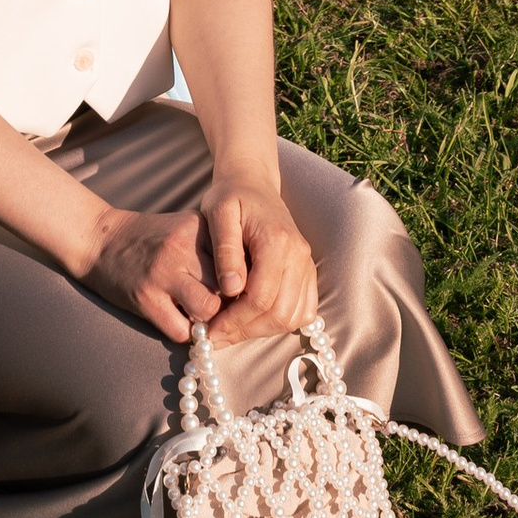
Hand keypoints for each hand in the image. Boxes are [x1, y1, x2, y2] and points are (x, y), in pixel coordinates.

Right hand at [85, 206, 224, 344]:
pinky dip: (184, 332)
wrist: (100, 241)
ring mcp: (162, 273)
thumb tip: (247, 285)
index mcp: (196, 226)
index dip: (238, 279)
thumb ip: (214, 249)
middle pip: (226, 286)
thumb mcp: (185, 229)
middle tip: (217, 304)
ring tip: (196, 312)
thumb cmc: (151, 239)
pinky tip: (176, 318)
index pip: (237, 261)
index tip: (236, 288)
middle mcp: (181, 247)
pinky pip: (182, 331)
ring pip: (208, 309)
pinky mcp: (146, 299)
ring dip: (206, 318)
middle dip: (225, 301)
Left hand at [201, 178, 318, 344]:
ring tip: (231, 329)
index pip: (261, 296)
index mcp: (277, 241)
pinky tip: (253, 320)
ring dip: (261, 330)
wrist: (253, 182)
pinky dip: (280, 323)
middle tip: (217, 336)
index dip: (235, 320)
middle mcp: (299, 255)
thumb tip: (231, 289)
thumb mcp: (219, 214)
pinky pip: (303, 311)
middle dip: (246, 330)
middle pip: (280, 313)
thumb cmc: (231, 196)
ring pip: (292, 317)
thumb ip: (225, 251)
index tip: (211, 330)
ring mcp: (307, 264)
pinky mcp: (307, 272)